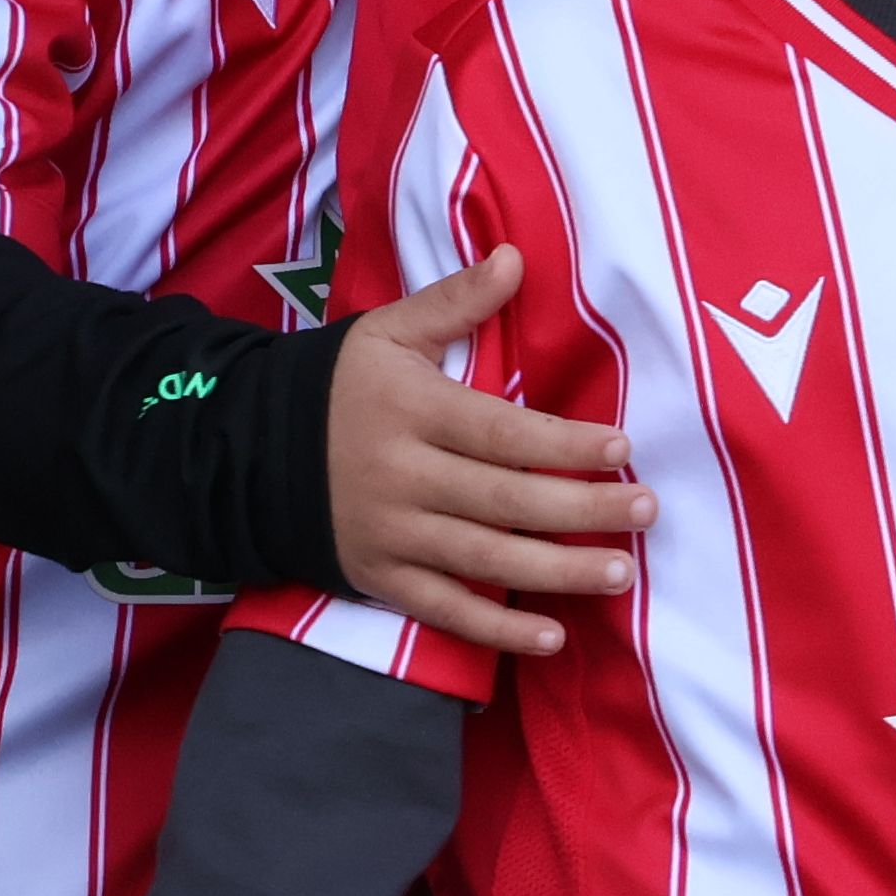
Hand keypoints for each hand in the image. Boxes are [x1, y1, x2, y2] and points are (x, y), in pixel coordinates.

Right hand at [325, 247, 651, 657]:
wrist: (247, 453)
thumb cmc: (337, 386)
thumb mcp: (387, 333)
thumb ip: (455, 302)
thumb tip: (515, 257)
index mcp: (411, 412)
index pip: (500, 432)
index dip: (562, 443)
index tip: (623, 448)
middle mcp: (402, 479)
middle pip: (503, 501)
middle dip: (581, 509)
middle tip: (648, 511)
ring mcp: (390, 536)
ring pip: (483, 560)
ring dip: (555, 572)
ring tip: (620, 572)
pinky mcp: (378, 579)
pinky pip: (442, 610)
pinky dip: (495, 630)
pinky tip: (549, 638)